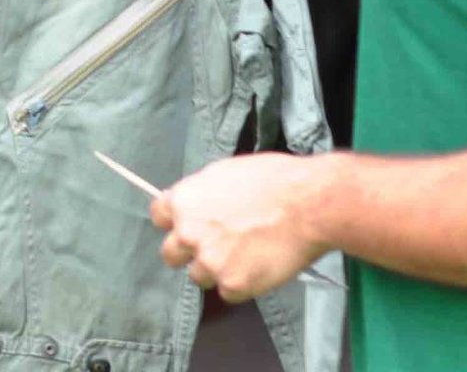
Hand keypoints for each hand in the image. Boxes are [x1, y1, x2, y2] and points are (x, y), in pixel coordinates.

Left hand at [152, 153, 333, 301]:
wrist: (308, 204)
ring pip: (199, 276)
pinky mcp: (233, 285)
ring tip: (247, 256)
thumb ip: (202, 194)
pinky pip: (228, 292)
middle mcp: (188, 233)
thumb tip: (195, 205)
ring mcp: (209, 262)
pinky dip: (243, 284)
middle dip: (188, 252)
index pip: (158, 217)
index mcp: (183, 201)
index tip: (188, 224)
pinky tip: (260, 266)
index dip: (174, 221)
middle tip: (215, 248)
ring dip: (217, 270)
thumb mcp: (225, 173)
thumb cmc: (274, 181)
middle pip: (170, 254)